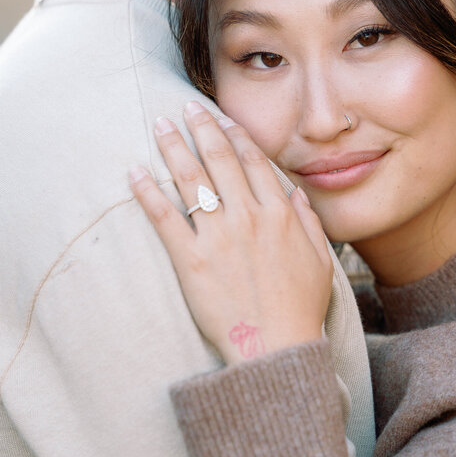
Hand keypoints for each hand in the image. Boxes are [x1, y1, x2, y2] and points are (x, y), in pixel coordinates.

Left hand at [129, 101, 332, 364]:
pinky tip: (135, 173)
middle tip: (186, 108)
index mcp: (280, 215)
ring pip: (191, 180)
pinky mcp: (190, 261)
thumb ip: (309, 223)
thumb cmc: (300, 309)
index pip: (253, 162)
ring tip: (159, 125)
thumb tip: (293, 192)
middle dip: (201, 128)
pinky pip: (165, 218)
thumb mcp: (320, 262)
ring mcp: (218, 238)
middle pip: (220, 160)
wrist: (275, 348)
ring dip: (172, 147)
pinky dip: (148, 192)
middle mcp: (248, 218)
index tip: (222, 120)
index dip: (235, 136)